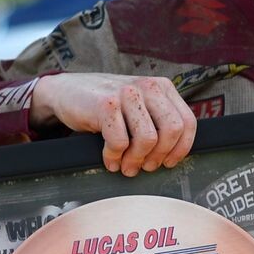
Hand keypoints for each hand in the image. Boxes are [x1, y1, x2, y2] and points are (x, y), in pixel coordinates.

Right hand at [31, 74, 196, 175]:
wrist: (65, 91)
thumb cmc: (105, 105)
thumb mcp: (138, 107)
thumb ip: (158, 121)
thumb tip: (173, 156)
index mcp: (162, 87)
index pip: (188, 122)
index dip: (181, 148)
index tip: (168, 162)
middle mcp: (148, 87)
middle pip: (173, 130)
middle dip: (159, 155)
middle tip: (144, 166)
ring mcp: (127, 93)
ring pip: (148, 139)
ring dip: (136, 160)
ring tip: (125, 166)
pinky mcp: (105, 103)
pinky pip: (119, 142)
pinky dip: (114, 157)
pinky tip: (109, 159)